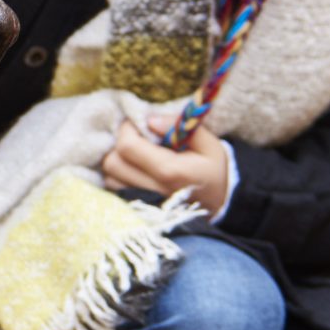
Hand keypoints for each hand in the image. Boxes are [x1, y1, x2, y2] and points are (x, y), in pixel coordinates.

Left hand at [100, 113, 229, 212]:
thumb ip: (181, 127)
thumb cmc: (213, 171)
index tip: (137, 123)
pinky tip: (135, 168)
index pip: (127, 147)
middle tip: (136, 137)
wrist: (221, 204)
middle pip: (112, 163)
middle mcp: (152, 189)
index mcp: (170, 172)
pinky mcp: (137, 209)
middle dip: (119, 144)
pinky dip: (118, 175)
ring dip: (117, 160)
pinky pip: (113, 189)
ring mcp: (143, 202)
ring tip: (136, 154)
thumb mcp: (210, 145)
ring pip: (109, 177)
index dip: (126, 129)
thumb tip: (150, 120)